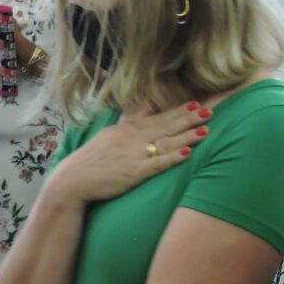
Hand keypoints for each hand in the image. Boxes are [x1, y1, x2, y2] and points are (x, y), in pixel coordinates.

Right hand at [50, 101, 212, 202]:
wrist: (73, 180)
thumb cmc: (94, 157)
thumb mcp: (111, 133)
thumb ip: (133, 119)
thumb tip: (149, 104)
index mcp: (128, 128)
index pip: (159, 117)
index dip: (180, 111)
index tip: (197, 104)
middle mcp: (133, 138)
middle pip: (166, 127)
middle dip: (189, 119)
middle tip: (210, 111)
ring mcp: (134, 155)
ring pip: (166, 143)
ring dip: (187, 136)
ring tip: (206, 130)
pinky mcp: (133, 172)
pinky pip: (157, 164)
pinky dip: (172, 158)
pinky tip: (187, 153)